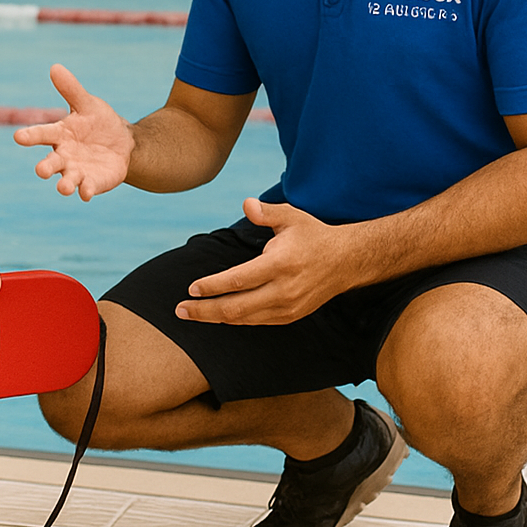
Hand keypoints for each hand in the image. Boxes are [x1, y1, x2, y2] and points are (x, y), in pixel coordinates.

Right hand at [13, 64, 133, 200]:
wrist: (122, 143)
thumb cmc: (98, 122)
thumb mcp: (87, 104)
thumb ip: (71, 89)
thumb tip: (55, 67)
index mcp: (59, 135)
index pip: (42, 134)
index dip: (30, 136)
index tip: (18, 137)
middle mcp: (64, 155)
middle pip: (51, 162)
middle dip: (46, 167)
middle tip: (41, 171)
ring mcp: (77, 171)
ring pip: (67, 180)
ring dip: (65, 184)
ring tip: (63, 188)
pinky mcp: (92, 183)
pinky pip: (87, 188)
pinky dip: (86, 191)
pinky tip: (86, 193)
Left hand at [176, 199, 357, 324]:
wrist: (347, 262)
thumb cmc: (313, 235)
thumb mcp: (291, 216)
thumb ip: (266, 212)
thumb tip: (245, 204)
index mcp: (280, 264)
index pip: (239, 280)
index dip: (213, 286)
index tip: (192, 288)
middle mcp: (283, 290)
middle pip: (236, 308)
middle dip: (205, 311)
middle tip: (180, 310)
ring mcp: (288, 306)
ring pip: (244, 319)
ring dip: (215, 318)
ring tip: (192, 314)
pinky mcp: (290, 316)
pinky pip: (256, 322)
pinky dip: (235, 320)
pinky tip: (218, 315)